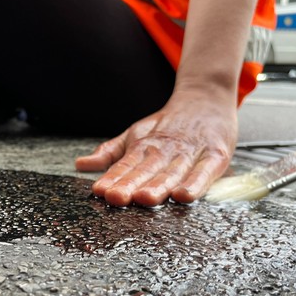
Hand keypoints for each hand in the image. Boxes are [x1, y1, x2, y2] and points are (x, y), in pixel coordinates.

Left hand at [75, 90, 237, 205]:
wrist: (207, 97)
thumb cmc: (167, 124)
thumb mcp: (135, 134)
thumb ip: (110, 153)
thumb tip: (80, 165)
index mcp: (144, 146)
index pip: (125, 165)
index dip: (113, 178)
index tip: (100, 190)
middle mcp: (165, 149)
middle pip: (146, 170)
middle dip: (131, 185)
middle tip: (116, 198)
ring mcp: (190, 152)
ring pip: (172, 171)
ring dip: (159, 186)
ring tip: (144, 198)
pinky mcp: (215, 155)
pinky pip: (205, 171)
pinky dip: (196, 183)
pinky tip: (184, 195)